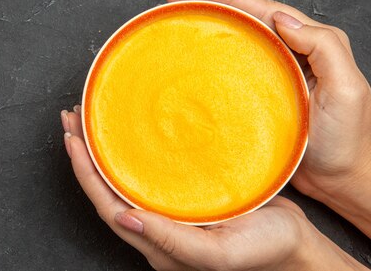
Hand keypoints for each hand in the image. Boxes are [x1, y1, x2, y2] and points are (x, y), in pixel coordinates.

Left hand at [60, 108, 364, 270]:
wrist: (298, 245)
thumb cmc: (265, 251)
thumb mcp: (219, 252)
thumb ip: (172, 240)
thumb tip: (123, 218)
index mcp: (158, 243)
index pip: (106, 205)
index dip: (85, 173)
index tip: (72, 139)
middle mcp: (157, 226)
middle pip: (108, 187)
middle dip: (85, 153)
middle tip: (73, 118)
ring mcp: (170, 209)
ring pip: (124, 177)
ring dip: (103, 148)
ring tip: (90, 119)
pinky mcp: (186, 194)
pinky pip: (148, 170)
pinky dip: (131, 148)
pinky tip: (129, 132)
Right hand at [165, 0, 370, 250]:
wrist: (337, 180)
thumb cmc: (345, 137)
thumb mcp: (346, 88)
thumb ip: (324, 47)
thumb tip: (280, 18)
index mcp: (305, 44)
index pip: (261, 9)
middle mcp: (284, 53)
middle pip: (241, 18)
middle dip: (206, 2)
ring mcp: (266, 75)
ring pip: (232, 39)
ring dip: (203, 23)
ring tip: (172, 13)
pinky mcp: (253, 96)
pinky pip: (227, 68)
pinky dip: (206, 56)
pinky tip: (186, 55)